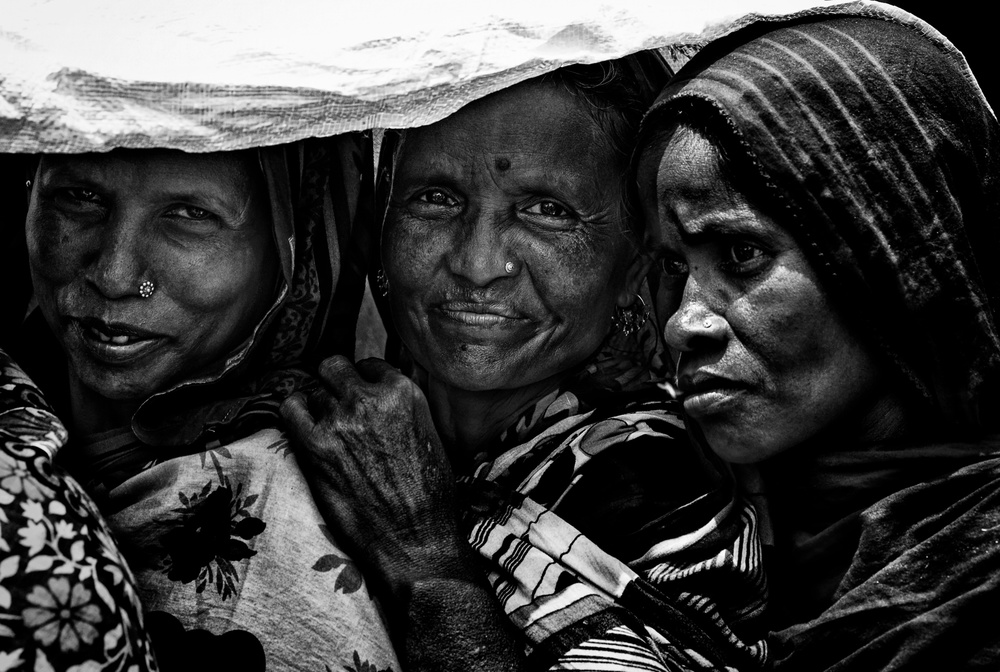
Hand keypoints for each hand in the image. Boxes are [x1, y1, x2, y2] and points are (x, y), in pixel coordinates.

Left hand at [280, 356, 473, 596]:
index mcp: (403, 393)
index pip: (371, 365)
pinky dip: (294, 414)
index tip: (361, 396)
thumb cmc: (430, 493)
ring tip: (325, 426)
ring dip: (318, 407)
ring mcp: (340, 420)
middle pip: (335, 366)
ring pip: (314, 390)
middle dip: (335, 382)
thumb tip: (386, 398)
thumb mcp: (430, 434)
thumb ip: (405, 408)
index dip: (364, 381)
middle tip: (337, 403)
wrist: (415, 536)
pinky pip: (290, 410)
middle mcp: (370, 399)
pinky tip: (303, 426)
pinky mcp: (315, 446)